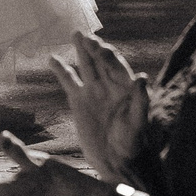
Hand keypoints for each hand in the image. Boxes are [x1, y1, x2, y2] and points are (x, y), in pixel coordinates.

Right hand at [48, 32, 147, 183]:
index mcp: (125, 88)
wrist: (116, 161)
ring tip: (74, 34)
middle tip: (82, 34)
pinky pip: (69, 81)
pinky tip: (53, 59)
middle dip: (92, 47)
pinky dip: (61, 70)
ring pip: (85, 66)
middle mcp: (109, 85)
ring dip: (80, 51)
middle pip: (100, 61)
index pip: (115, 65)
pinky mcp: (79, 102)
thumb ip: (141, 100)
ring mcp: (93, 92)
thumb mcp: (138, 122)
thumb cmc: (132, 142)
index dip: (107, 54)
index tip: (97, 45)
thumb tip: (143, 76)